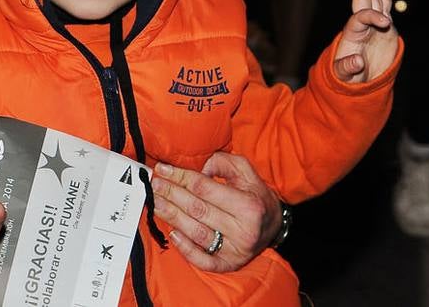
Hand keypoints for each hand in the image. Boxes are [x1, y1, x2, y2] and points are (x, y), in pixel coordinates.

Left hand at [151, 154, 281, 272]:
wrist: (274, 226)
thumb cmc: (256, 196)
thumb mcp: (246, 172)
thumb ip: (222, 163)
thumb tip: (198, 166)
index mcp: (248, 205)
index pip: (204, 188)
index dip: (180, 177)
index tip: (163, 169)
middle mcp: (243, 230)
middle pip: (197, 209)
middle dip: (171, 194)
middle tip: (153, 184)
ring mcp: (235, 250)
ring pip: (196, 233)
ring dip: (172, 217)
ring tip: (155, 203)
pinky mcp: (229, 265)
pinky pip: (203, 260)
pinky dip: (186, 249)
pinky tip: (172, 234)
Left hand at [332, 0, 398, 82]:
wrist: (359, 80)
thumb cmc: (348, 78)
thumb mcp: (344, 77)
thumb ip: (347, 69)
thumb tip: (357, 61)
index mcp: (351, 32)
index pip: (360, 16)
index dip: (372, 16)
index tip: (385, 22)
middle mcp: (361, 23)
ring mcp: (373, 23)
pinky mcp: (384, 27)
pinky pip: (385, 7)